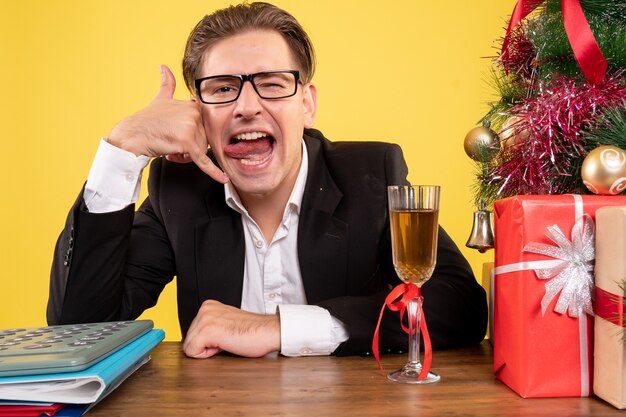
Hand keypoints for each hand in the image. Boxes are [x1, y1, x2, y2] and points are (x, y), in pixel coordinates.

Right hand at [108, 65, 227, 182]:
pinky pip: (203, 160)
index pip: (204, 129)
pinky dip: (213, 172)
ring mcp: (192, 128)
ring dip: (186, 156)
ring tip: (169, 149)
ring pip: (200, 152)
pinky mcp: (188, 143)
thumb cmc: (146, 120)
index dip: (192, 135)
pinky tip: (223, 179)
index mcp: (193, 106)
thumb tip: (163, 66)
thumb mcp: (159, 99)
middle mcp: (195, 114)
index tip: (177, 135)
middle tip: (170, 144)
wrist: (131, 135)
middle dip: (189, 147)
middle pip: (204, 141)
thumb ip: (167, 84)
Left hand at [182, 300, 280, 357]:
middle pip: (188, 339)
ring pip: (189, 347)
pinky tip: (224, 345)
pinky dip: (207, 354)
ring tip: (226, 341)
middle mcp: (204, 309)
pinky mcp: (207, 331)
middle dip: (206, 345)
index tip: (224, 337)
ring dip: (207, 349)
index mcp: (208, 306)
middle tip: (227, 340)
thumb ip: (211, 326)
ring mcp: (205, 319)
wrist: (268, 332)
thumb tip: (198, 340)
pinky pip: (193, 352)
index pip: (192, 332)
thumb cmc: (253, 331)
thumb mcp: (226, 322)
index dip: (207, 342)